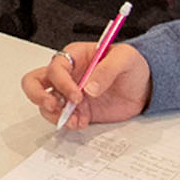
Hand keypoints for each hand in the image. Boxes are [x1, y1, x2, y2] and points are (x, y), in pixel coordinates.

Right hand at [21, 41, 151, 127]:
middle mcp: (67, 75)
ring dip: (53, 114)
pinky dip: (67, 123)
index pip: (55, 67)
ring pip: (44, 103)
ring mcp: (70, 94)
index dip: (62, 82)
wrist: (145, 87)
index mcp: (75, 56)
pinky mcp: (78, 111)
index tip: (77, 94)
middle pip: (34, 82)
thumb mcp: (125, 59)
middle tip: (55, 106)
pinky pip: (61, 118)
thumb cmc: (133, 66)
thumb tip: (90, 87)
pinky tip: (81, 122)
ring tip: (73, 120)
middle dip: (38, 95)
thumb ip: (107, 70)